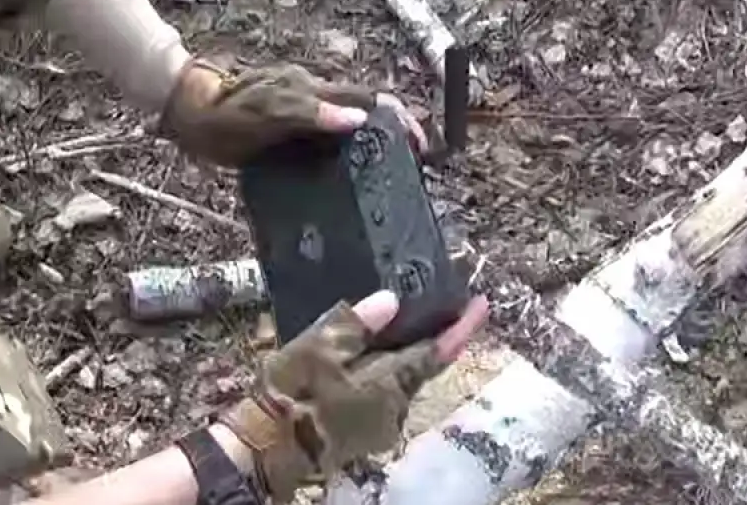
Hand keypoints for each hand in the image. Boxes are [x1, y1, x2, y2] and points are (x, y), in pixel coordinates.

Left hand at [160, 58, 428, 169]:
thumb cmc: (222, 114)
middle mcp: (312, 99)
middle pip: (366, 113)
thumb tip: (360, 119)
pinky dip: (344, 158)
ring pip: (348, 129)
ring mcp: (300, 114)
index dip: (400, 119)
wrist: (185, 111)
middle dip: (394, 137)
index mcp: (312, 90)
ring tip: (386, 183)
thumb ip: (309, 114)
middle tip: (409, 173)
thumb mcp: (264, 114)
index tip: (420, 148)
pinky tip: (345, 184)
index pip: (370, 99)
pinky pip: (325, 142)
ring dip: (371, 149)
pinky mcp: (287, 130)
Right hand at [217, 290, 490, 501]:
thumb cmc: (292, 394)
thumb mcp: (318, 348)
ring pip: (397, 381)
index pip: (436, 352)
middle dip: (424, 338)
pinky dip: (378, 373)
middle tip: (427, 306)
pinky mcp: (361, 433)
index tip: (481, 304)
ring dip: (397, 356)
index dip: (461, 328)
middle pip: (418, 367)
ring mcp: (378, 426)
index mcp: (389, 385)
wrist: (265, 445)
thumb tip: (391, 300)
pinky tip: (360, 357)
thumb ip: (356, 324)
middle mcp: (394, 409)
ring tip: (387, 327)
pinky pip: (379, 394)